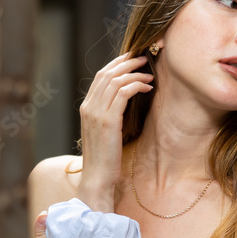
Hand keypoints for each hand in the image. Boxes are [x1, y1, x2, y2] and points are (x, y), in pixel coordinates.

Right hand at [77, 50, 154, 211]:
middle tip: (144, 58)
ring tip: (150, 73)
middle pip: (107, 73)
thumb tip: (127, 99)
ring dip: (135, 73)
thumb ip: (111, 114)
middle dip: (127, 62)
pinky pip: (123, 92)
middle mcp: (88, 107)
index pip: (101, 76)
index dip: (117, 64)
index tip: (133, 59)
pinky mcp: (108, 121)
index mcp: (86, 107)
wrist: (97, 178)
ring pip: (116, 80)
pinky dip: (137, 85)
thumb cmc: (105, 158)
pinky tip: (149, 87)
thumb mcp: (105, 132)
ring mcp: (96, 113)